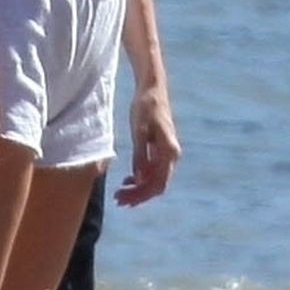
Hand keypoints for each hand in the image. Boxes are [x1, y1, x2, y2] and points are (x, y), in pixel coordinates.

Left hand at [114, 85, 180, 206]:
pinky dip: (141, 179)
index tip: (124, 199)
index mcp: (169, 151)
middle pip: (157, 185)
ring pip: (155, 180)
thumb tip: (139, 178)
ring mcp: (168, 154)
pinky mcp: (161, 150)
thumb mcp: (139, 130)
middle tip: (118, 200)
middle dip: (138, 196)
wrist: (152, 90)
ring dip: (139, 189)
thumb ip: (140, 155)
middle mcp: (172, 156)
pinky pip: (154, 171)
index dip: (141, 195)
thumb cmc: (145, 106)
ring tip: (120, 193)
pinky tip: (128, 180)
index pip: (157, 183)